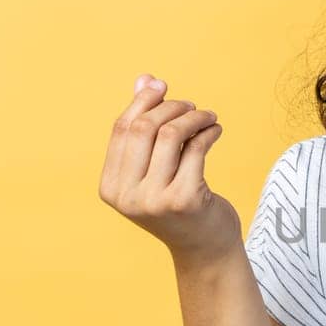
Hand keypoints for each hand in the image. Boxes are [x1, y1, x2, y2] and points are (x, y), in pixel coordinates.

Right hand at [97, 73, 239, 266]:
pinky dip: (208, 132)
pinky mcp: (185, 199)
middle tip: (192, 107)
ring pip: (172, 134)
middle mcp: (127, 196)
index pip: (121, 129)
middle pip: (144, 128)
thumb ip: (145, 125)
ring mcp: (154, 200)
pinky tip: (215, 131)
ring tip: (208, 117)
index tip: (164, 87)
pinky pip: (196, 148)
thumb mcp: (155, 167)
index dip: (143, 102)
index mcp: (110, 187)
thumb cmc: (177, 202)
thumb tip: (144, 78)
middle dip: (171, 107)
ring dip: (194, 117)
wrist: (204, 248)